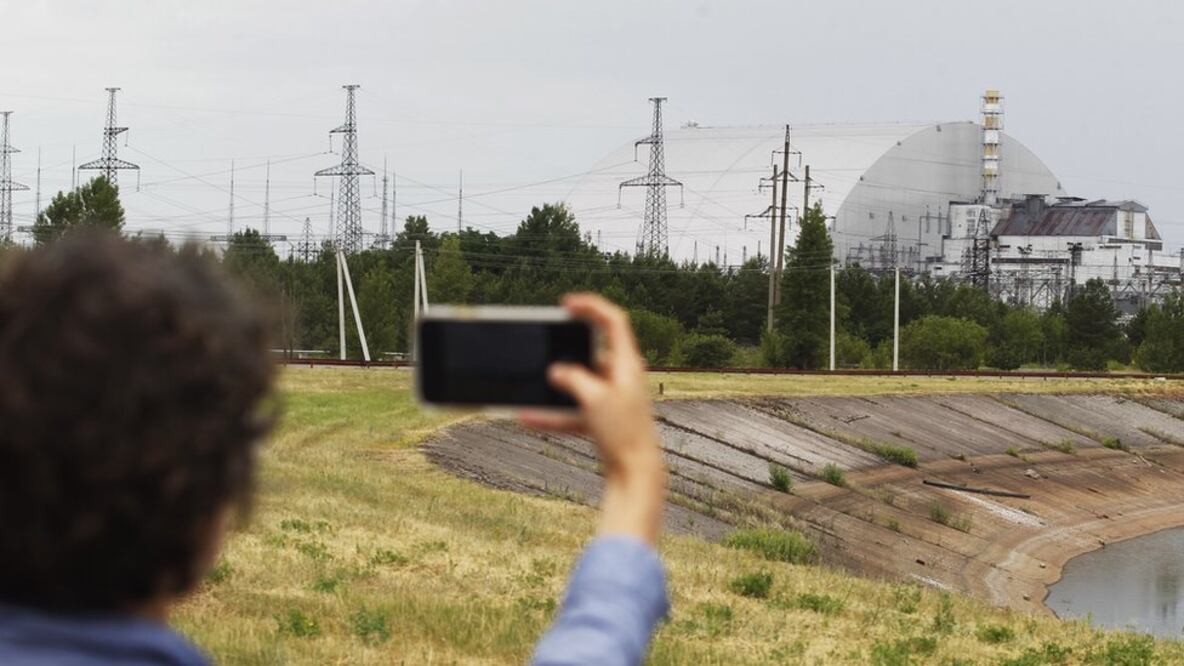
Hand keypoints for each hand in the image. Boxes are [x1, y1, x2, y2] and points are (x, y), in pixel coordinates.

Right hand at [519, 293, 666, 545]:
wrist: (636, 472)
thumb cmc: (623, 433)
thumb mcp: (594, 399)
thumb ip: (572, 379)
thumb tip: (556, 371)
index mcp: (627, 363)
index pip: (613, 321)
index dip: (591, 307)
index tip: (566, 304)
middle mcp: (622, 376)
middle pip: (592, 350)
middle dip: (566, 348)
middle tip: (545, 341)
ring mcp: (612, 397)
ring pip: (578, 382)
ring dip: (555, 385)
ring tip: (531, 383)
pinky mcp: (603, 418)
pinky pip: (573, 409)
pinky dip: (553, 414)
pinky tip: (527, 419)